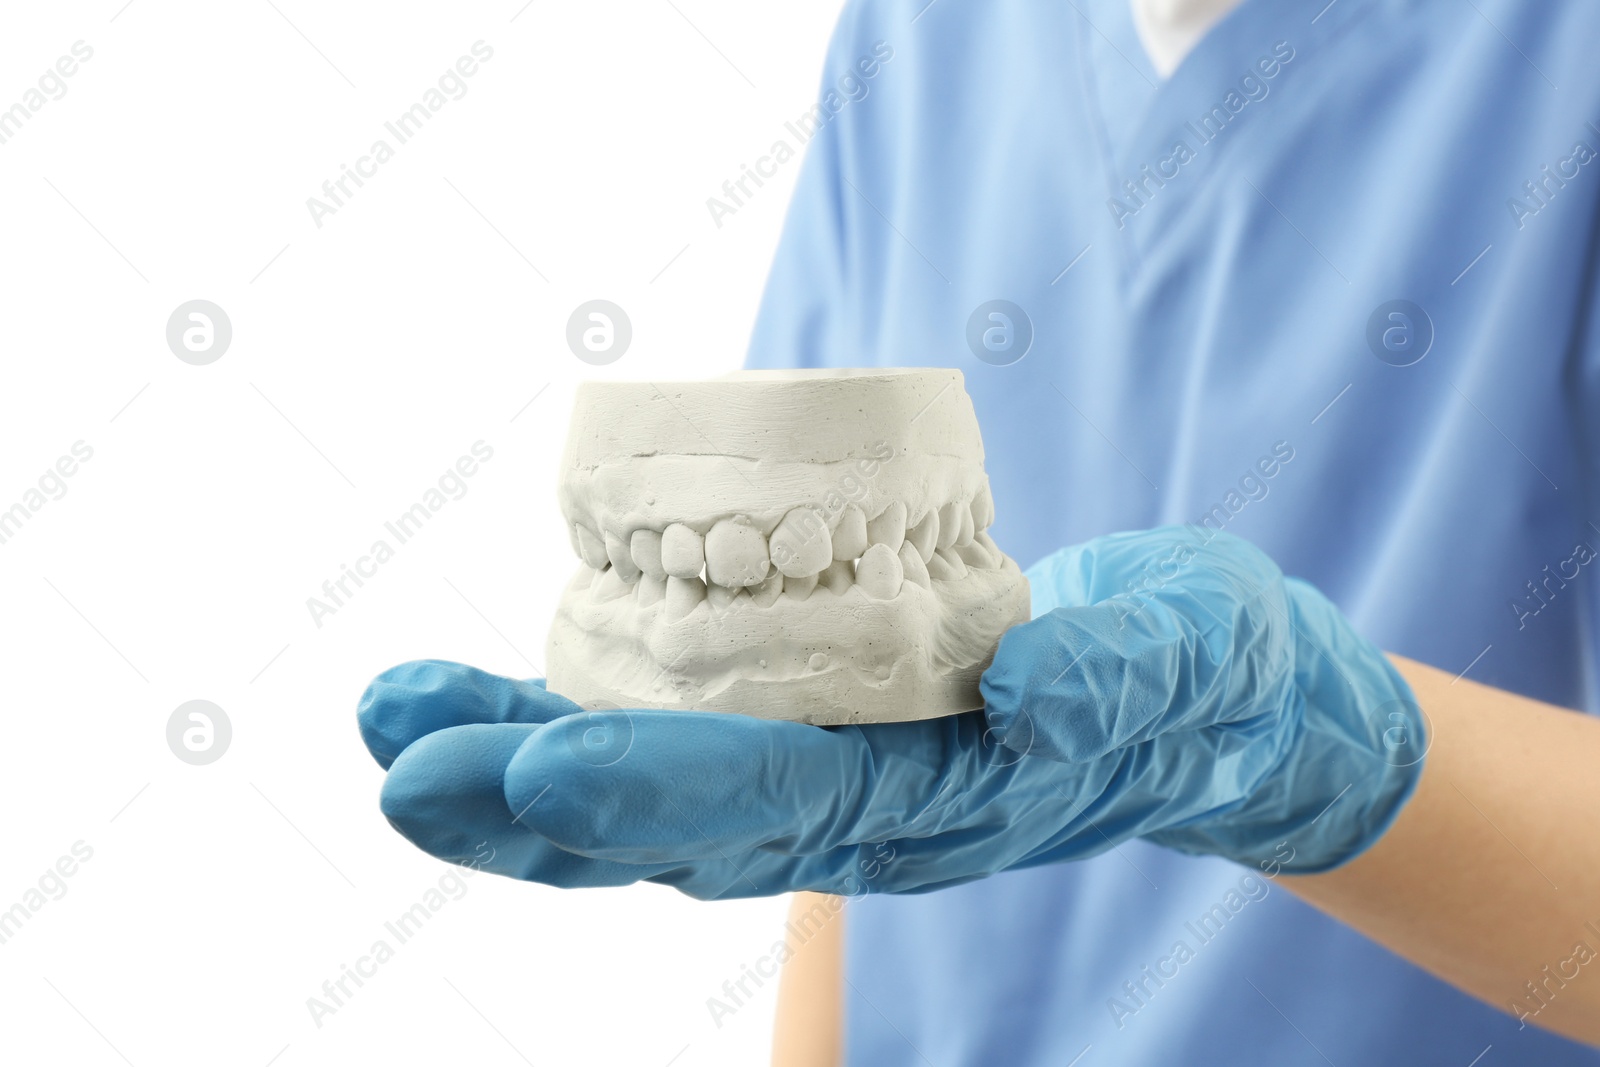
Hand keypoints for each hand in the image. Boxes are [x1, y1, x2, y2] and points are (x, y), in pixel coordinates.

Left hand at [358, 528, 1423, 897]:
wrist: (1206, 701)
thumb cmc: (1202, 675)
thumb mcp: (1193, 654)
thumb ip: (1125, 669)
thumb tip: (1037, 691)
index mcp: (950, 800)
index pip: (789, 803)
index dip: (661, 790)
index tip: (540, 766)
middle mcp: (867, 812)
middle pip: (678, 824)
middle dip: (533, 800)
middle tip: (400, 765)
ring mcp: (830, 781)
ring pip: (651, 797)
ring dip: (515, 768)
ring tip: (393, 725)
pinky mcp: (811, 730)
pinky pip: (674, 738)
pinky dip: (571, 718)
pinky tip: (484, 699)